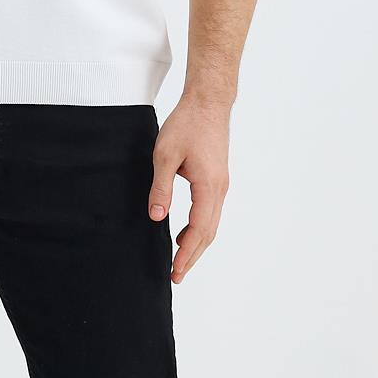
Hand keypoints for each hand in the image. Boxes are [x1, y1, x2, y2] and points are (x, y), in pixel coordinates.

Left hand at [146, 96, 231, 283]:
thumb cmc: (187, 124)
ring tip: (179, 260)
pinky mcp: (218, 178)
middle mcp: (220, 189)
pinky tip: (183, 232)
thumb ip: (161, 188)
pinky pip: (210, 211)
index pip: (198, 230)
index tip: (174, 272)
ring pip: (211, 223)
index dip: (186, 254)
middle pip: (208, 233)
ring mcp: (221, 184)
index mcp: (208, 186)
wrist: (208, 102)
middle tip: (176, 276)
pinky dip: (199, 227)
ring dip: (196, 243)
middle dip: (192, 256)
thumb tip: (156, 218)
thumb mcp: (165, 155)